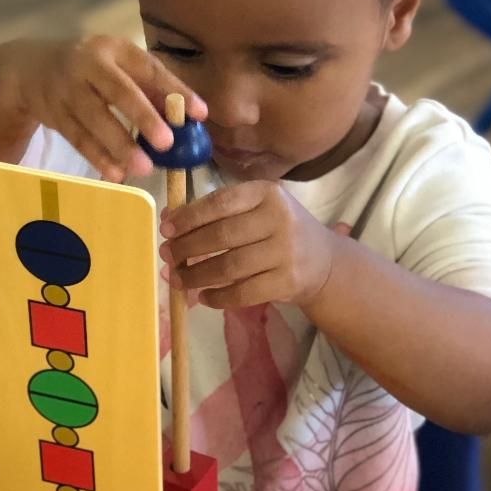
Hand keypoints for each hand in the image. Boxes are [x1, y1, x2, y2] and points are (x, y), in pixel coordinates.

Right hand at [19, 36, 206, 182]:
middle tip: (167, 143)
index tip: (200, 114)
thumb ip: (150, 88)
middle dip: (144, 117)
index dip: (175, 91)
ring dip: (120, 145)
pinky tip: (115, 174)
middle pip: (118, 91)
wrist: (30, 69)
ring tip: (144, 168)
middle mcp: (89, 64)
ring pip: (95, 119)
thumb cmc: (91, 70)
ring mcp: (68, 89)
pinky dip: (96, 156)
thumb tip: (190, 116)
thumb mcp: (118, 67)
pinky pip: (78, 137)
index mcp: (115, 49)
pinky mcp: (55, 113)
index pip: (150, 69)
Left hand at [160, 181, 337, 309]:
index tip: (166, 229)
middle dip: (187, 247)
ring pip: (229, 267)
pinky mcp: (287, 282)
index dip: (189, 217)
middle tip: (167, 256)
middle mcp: (279, 219)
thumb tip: (169, 220)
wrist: (323, 261)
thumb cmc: (278, 230)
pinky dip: (217, 297)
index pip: (220, 202)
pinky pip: (243, 293)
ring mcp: (285, 252)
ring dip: (196, 276)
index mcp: (266, 193)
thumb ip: (215, 211)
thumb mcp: (255, 209)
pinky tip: (203, 297)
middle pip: (222, 235)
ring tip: (177, 279)